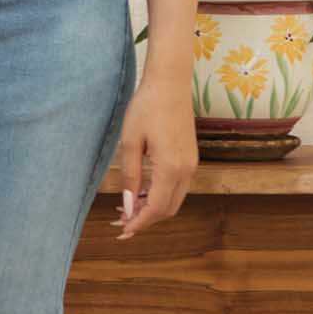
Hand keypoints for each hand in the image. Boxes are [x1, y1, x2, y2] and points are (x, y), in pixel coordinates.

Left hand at [111, 78, 197, 240]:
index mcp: (171, 167)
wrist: (170, 83)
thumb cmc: (146, 107)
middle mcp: (186, 170)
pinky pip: (177, 186)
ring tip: (128, 208)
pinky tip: (143, 192)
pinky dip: (161, 194)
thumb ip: (130, 177)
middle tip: (121, 222)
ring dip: (154, 207)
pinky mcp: (190, 157)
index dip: (139, 223)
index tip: (122, 231)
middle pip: (168, 209)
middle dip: (146, 219)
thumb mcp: (130, 142)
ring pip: (174, 199)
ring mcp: (191, 164)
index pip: (156, 208)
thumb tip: (128, 205)